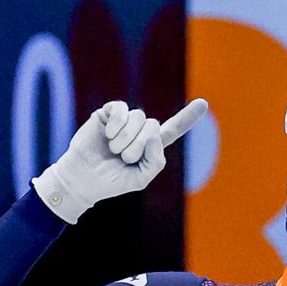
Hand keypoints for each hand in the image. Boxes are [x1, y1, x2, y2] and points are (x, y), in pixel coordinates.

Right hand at [31, 99, 207, 223]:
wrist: (83, 179)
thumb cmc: (113, 181)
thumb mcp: (141, 178)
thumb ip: (156, 160)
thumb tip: (155, 135)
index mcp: (151, 145)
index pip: (173, 129)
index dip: (188, 117)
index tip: (204, 104)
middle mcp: (140, 130)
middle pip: (153, 125)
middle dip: (139, 145)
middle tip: (124, 158)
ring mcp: (123, 121)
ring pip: (139, 116)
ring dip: (127, 137)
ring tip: (114, 150)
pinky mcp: (107, 114)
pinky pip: (120, 109)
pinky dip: (117, 123)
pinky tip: (108, 135)